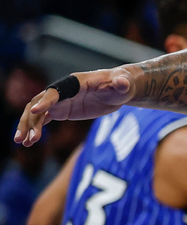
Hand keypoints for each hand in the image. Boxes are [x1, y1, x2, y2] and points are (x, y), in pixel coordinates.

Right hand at [15, 69, 131, 145]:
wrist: (120, 89)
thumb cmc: (122, 84)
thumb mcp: (124, 84)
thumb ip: (121, 84)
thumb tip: (121, 83)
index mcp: (76, 82)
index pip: (56, 91)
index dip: (45, 101)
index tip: (35, 111)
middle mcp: (63, 91)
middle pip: (39, 102)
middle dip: (30, 119)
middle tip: (25, 137)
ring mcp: (61, 101)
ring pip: (38, 112)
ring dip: (29, 126)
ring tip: (24, 142)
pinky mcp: (62, 110)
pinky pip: (44, 119)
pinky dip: (36, 129)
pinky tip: (30, 142)